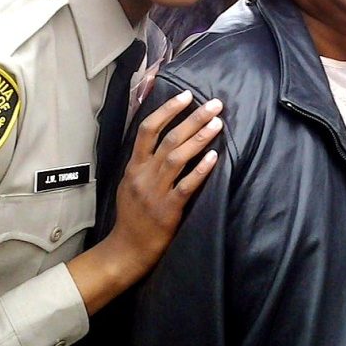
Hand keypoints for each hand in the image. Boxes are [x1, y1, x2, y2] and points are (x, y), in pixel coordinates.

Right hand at [69, 90, 222, 313]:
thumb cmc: (132, 215)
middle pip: (169, 138)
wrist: (127, 249)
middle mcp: (143, 175)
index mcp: (134, 166)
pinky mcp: (168, 210)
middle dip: (193, 118)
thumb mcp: (129, 183)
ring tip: (218, 123)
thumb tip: (162, 137)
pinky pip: (186, 186)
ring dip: (199, 138)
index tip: (186, 96)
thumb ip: (143, 162)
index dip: (168, 110)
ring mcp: (155, 192)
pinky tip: (214, 157)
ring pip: (177, 157)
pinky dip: (200, 170)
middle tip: (214, 104)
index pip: (148, 129)